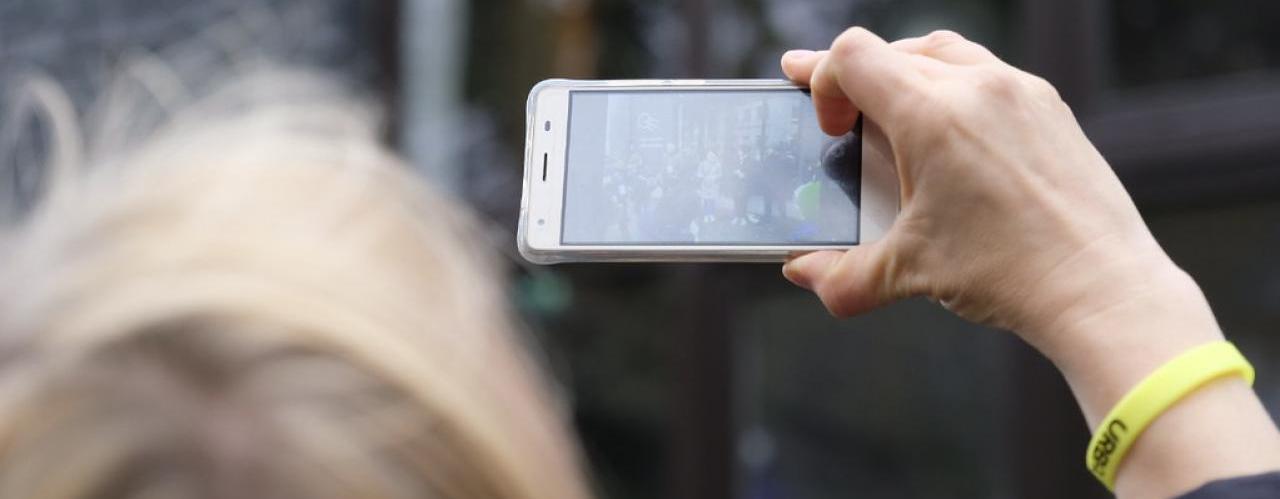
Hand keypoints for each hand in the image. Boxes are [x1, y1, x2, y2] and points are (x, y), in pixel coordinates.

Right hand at [779, 28, 1279, 498]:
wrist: (1101, 288)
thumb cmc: (1012, 273)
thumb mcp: (909, 273)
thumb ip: (841, 274)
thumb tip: (806, 273)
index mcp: (932, 116)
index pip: (852, 56)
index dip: (820, 80)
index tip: (828, 127)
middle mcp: (977, 87)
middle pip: (893, 49)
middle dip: (857, 82)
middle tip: (841, 117)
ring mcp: (1020, 92)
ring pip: (943, 51)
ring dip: (907, 74)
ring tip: (893, 115)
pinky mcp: (1051, 108)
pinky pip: (988, 73)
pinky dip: (955, 90)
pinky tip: (952, 136)